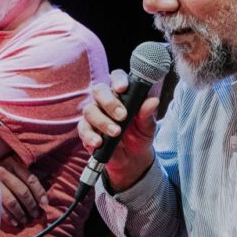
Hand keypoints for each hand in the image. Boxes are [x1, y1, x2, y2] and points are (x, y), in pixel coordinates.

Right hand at [0, 154, 46, 227]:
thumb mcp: (7, 161)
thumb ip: (21, 172)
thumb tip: (38, 190)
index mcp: (12, 162)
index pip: (30, 180)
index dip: (40, 193)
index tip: (45, 204)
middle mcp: (3, 171)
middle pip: (22, 192)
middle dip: (31, 206)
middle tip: (36, 215)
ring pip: (11, 201)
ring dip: (20, 213)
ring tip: (25, 221)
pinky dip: (8, 217)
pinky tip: (14, 222)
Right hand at [77, 70, 160, 189]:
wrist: (133, 158)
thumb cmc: (139, 136)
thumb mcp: (147, 126)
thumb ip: (147, 113)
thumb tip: (153, 101)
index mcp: (122, 94)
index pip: (116, 78)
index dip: (118, 80)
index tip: (122, 88)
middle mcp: (106, 101)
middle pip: (99, 91)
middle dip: (109, 102)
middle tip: (122, 116)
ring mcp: (95, 115)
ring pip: (90, 110)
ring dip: (103, 122)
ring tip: (116, 133)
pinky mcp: (87, 130)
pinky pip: (83, 129)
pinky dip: (90, 136)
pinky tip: (99, 142)